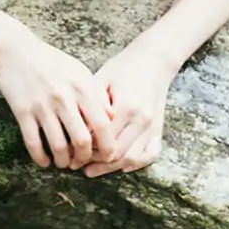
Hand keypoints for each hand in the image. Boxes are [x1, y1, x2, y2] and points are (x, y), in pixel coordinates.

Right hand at [0, 32, 115, 170]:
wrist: (17, 50)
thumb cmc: (52, 62)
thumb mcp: (80, 72)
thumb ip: (96, 94)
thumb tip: (113, 117)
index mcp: (82, 88)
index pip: (102, 124)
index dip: (108, 145)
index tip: (108, 155)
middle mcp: (65, 98)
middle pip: (82, 140)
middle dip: (85, 158)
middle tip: (83, 162)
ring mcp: (43, 106)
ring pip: (58, 146)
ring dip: (63, 161)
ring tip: (64, 163)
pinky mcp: (23, 111)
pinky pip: (33, 142)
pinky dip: (40, 157)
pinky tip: (44, 162)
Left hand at [79, 43, 175, 176]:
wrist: (154, 59)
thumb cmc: (124, 67)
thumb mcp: (101, 80)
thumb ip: (90, 106)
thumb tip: (74, 131)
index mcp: (126, 106)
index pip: (103, 140)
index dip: (85, 149)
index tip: (69, 151)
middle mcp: (141, 119)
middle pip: (116, 154)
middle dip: (94, 162)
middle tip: (76, 163)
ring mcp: (152, 126)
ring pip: (132, 158)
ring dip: (111, 167)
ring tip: (92, 168)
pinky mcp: (159, 128)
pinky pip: (149, 155)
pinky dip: (135, 164)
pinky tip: (119, 166)